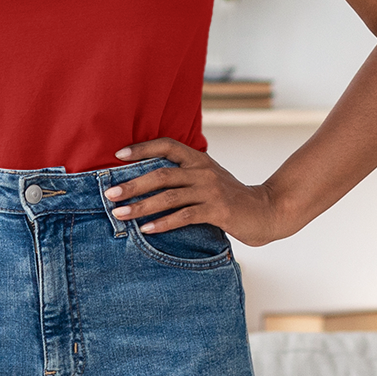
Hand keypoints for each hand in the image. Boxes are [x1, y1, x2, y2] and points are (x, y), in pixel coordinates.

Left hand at [106, 138, 289, 247]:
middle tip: (109, 194)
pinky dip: (162, 223)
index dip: (142, 148)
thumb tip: (147, 180)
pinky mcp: (217, 210)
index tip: (118, 155)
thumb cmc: (231, 198)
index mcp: (199, 159)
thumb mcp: (208, 179)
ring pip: (168, 196)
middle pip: (161, 174)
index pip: (167, 145)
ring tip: (120, 214)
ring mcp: (211, 190)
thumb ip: (185, 176)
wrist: (267, 212)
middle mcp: (203, 171)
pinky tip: (146, 230)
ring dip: (141, 206)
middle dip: (132, 184)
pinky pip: (184, 216)